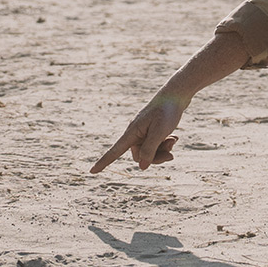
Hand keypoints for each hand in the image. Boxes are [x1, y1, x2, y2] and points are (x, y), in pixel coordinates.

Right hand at [91, 30, 249, 172]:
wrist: (176, 94)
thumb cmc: (166, 112)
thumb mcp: (159, 132)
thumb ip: (150, 149)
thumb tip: (141, 166)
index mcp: (132, 133)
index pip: (114, 151)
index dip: (103, 162)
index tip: (92, 171)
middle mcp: (135, 134)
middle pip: (140, 157)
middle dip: (156, 158)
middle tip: (171, 155)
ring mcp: (143, 133)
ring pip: (150, 153)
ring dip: (162, 151)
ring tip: (173, 140)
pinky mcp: (152, 132)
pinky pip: (155, 146)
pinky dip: (165, 145)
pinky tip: (174, 137)